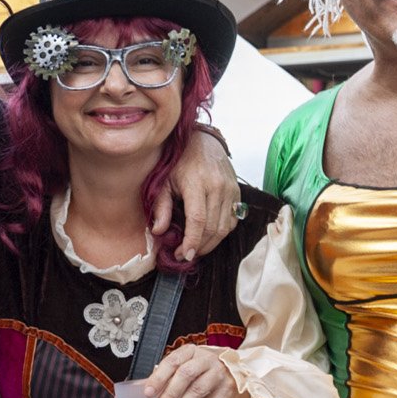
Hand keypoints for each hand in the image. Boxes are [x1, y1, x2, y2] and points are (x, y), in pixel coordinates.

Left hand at [146, 344, 250, 397]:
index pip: (173, 361)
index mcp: (191, 351)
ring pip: (198, 391)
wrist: (235, 374)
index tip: (148, 393)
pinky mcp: (228, 389)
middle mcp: (206, 359)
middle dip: (170, 393)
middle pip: (186, 374)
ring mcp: (219, 373)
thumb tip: (146, 389)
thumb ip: (169, 376)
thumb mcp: (187, 366)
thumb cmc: (204, 370)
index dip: (159, 377)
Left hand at [159, 128, 239, 261]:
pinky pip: (232, 220)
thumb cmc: (179, 161)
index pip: (198, 219)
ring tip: (194, 249)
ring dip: (210, 244)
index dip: (191, 241)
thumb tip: (158, 231)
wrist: (203, 142)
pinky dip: (221, 233)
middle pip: (212, 228)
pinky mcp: (238, 193)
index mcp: (197, 183)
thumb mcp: (163, 181)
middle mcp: (218, 187)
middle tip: (184, 255)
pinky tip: (208, 236)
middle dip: (199, 247)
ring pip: (224, 227)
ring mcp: (231, 190)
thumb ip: (161, 206)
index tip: (183, 255)